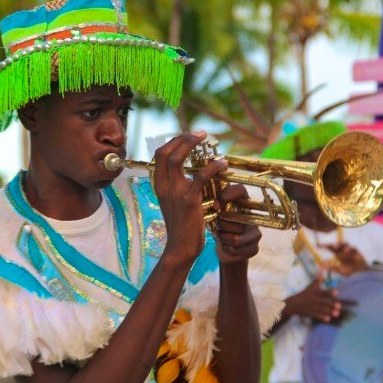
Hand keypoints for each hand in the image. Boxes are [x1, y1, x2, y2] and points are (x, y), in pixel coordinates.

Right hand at [153, 132, 226, 263]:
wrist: (181, 248)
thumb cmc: (182, 227)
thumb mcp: (174, 203)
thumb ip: (178, 188)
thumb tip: (191, 173)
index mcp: (160, 186)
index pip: (160, 155)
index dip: (174, 141)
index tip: (190, 136)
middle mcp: (164, 187)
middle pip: (165, 152)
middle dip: (183, 138)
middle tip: (200, 134)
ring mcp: (175, 193)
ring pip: (177, 159)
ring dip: (192, 145)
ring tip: (208, 140)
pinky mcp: (189, 201)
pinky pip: (200, 177)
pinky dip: (212, 167)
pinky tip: (222, 164)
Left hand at [213, 184, 261, 264]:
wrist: (226, 249)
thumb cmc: (220, 227)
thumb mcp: (216, 214)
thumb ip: (216, 205)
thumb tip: (216, 206)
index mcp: (243, 203)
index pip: (240, 189)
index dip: (227, 195)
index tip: (216, 207)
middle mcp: (253, 217)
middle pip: (236, 218)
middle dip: (221, 225)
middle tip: (217, 227)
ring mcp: (256, 233)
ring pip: (236, 238)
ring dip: (223, 239)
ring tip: (220, 236)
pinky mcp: (255, 248)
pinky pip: (236, 250)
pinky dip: (226, 249)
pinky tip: (225, 246)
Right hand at [284, 277, 340, 322]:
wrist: (291, 304)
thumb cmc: (304, 294)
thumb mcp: (310, 287)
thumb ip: (317, 280)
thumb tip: (322, 268)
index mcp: (314, 292)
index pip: (323, 291)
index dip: (329, 292)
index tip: (337, 292)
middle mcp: (313, 299)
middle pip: (323, 301)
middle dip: (331, 304)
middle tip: (339, 306)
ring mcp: (311, 306)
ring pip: (321, 309)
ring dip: (329, 311)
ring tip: (336, 314)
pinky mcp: (309, 312)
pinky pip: (316, 315)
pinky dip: (322, 317)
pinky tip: (328, 319)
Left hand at [324, 243, 367, 275]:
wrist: (360, 274)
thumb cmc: (349, 271)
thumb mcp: (339, 269)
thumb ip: (331, 267)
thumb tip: (321, 266)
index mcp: (337, 253)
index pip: (330, 247)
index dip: (324, 245)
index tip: (317, 245)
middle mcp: (343, 250)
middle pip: (338, 244)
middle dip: (335, 244)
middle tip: (332, 247)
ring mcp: (350, 250)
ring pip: (346, 245)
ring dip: (344, 247)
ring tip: (344, 251)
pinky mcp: (357, 251)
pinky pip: (354, 249)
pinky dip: (352, 251)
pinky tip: (351, 255)